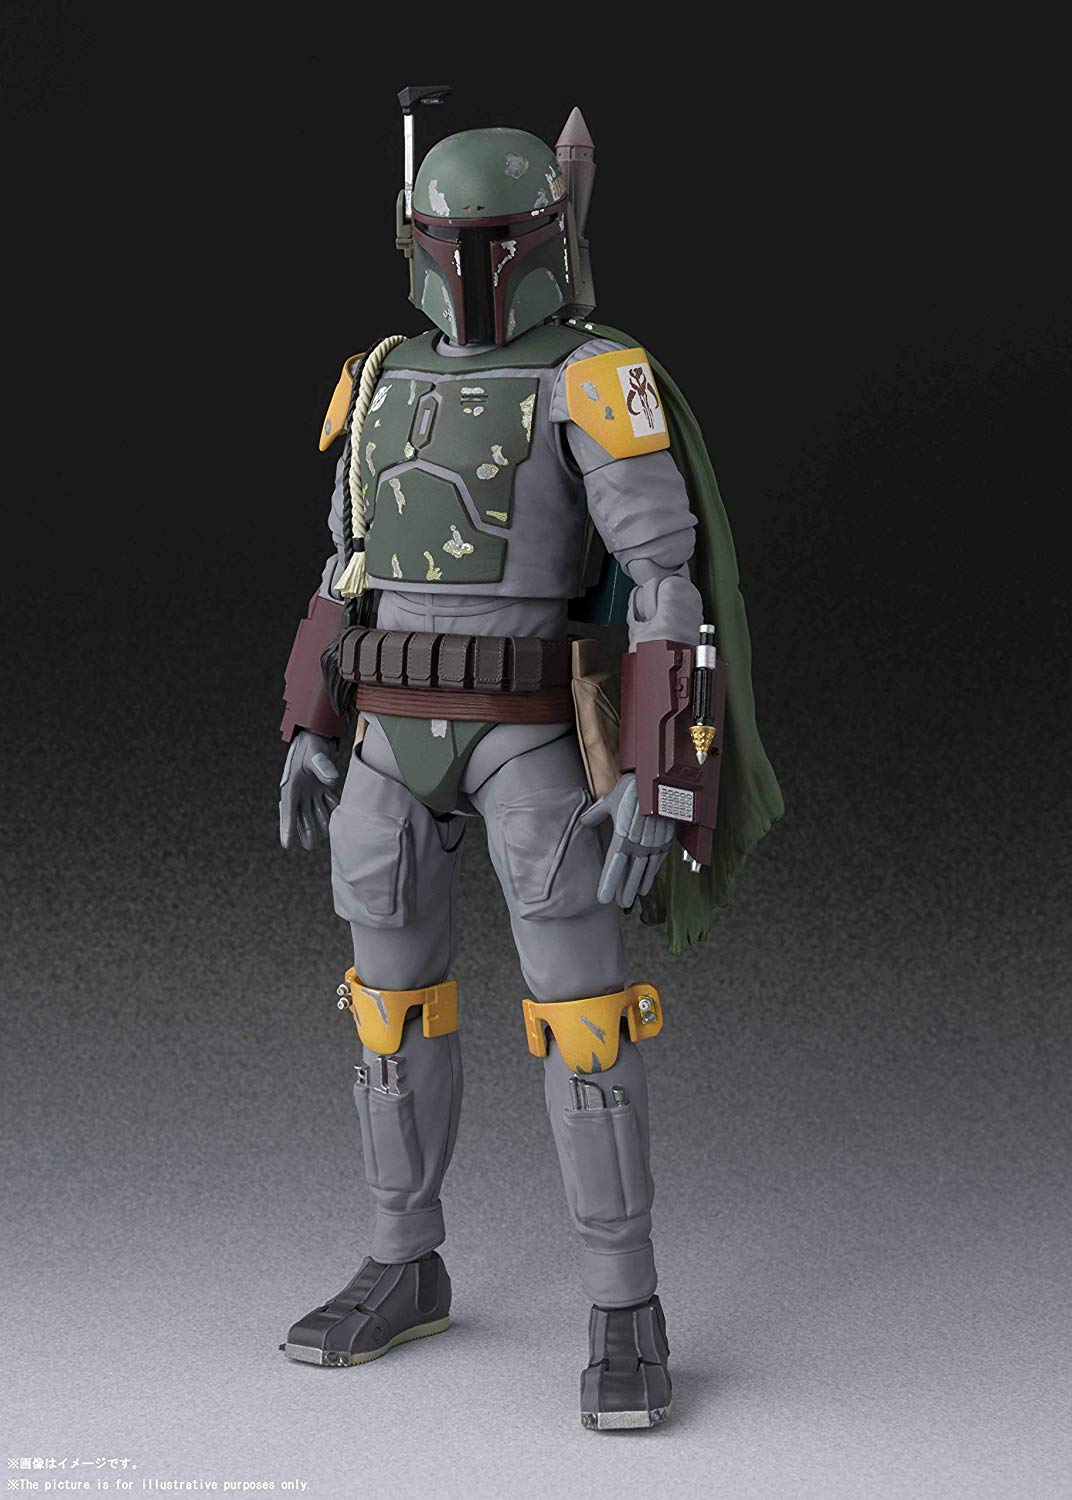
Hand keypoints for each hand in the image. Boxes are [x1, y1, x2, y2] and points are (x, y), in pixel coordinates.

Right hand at [279, 730, 339, 850]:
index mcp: (292, 784)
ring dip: (318, 823)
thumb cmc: (312, 743)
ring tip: (323, 838)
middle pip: (301, 814)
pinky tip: (336, 819)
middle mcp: (300, 790)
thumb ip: (322, 767)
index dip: (287, 827)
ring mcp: (310, 789)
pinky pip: (325, 801)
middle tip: (310, 846)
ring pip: (313, 811)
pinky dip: (330, 810)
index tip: (287, 844)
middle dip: (305, 830)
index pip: (288, 809)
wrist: (317, 734)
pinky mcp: (320, 786)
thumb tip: (332, 781)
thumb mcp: (314, 753)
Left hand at [580, 773, 674, 908]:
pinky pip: (658, 861)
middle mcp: (639, 843)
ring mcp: (654, 843)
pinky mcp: (665, 839)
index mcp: (623, 836)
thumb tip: (583, 822)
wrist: (659, 780)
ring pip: (645, 870)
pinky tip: (647, 883)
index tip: (603, 898)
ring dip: (638, 885)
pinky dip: (652, 874)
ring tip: (632, 898)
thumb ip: (595, 814)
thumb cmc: (632, 789)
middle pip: (630, 872)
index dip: (608, 882)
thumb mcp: (609, 800)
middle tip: (619, 903)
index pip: (614, 865)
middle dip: (624, 889)